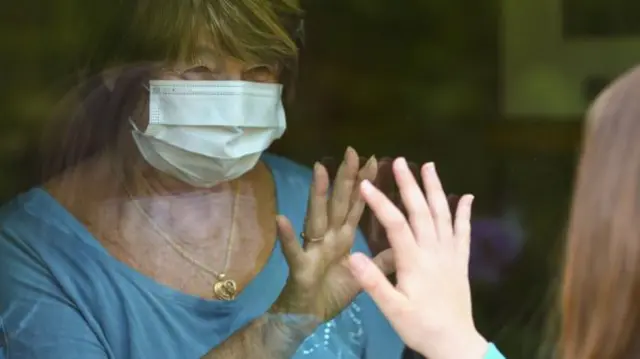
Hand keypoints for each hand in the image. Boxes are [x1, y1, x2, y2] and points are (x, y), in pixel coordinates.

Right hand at [271, 147, 394, 322]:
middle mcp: (328, 238)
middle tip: (352, 151)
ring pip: (316, 218)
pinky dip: (287, 237)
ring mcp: (313, 250)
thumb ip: (382, 261)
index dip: (366, 185)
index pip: (357, 206)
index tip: (377, 161)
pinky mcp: (300, 268)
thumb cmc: (332, 295)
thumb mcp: (364, 278)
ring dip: (317, 195)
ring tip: (318, 171)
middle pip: (338, 204)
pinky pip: (293, 251)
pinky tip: (281, 219)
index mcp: (343, 238)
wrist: (307, 320)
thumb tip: (403, 242)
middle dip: (345, 178)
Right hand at [347, 158, 487, 358]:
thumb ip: (373, 282)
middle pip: (421, 211)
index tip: (366, 184)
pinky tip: (466, 197)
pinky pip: (464, 232)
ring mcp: (450, 254)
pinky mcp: (461, 261)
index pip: (396, 225)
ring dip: (436, 189)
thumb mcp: (392, 309)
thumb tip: (352, 255)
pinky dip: (465, 213)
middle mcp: (434, 251)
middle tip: (399, 161)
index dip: (380, 203)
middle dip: (409, 185)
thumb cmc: (419, 325)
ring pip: (443, 215)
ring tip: (429, 166)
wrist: (455, 342)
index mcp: (414, 261)